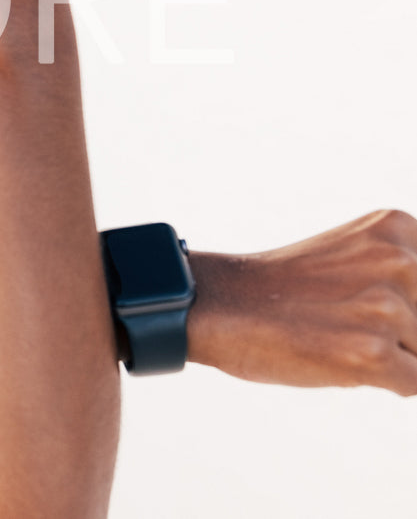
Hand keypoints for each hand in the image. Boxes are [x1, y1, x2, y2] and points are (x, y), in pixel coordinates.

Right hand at [189, 208, 416, 395]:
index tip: (357, 298)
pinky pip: (412, 384)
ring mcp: (386, 308)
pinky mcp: (371, 354)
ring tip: (334, 335)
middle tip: (342, 317)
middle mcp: (400, 261)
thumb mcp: (358, 256)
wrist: (216, 303)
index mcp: (397, 228)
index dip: (403, 303)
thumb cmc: (284, 288)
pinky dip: (382, 381)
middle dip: (401, 331)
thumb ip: (405, 276)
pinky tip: (336, 356)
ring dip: (387, 355)